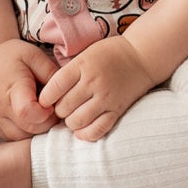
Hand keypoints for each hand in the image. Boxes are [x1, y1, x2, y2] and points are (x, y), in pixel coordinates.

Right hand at [0, 39, 59, 140]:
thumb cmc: (14, 57)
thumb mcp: (36, 56)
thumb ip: (51, 75)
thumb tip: (66, 95)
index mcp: (12, 88)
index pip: (27, 112)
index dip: (46, 113)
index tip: (52, 103)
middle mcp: (1, 108)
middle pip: (30, 128)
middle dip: (48, 122)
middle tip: (53, 107)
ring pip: (24, 138)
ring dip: (40, 129)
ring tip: (44, 113)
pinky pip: (17, 140)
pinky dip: (30, 134)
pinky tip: (35, 119)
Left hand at [38, 36, 154, 141]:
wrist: (141, 56)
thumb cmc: (109, 54)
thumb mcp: (85, 54)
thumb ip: (69, 72)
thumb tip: (49, 95)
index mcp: (82, 65)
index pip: (54, 87)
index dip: (45, 98)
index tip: (46, 100)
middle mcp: (93, 82)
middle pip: (63, 107)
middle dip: (58, 110)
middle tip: (62, 107)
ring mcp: (106, 97)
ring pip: (77, 121)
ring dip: (70, 122)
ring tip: (73, 116)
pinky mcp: (117, 109)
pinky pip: (98, 129)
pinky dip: (86, 133)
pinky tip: (82, 129)